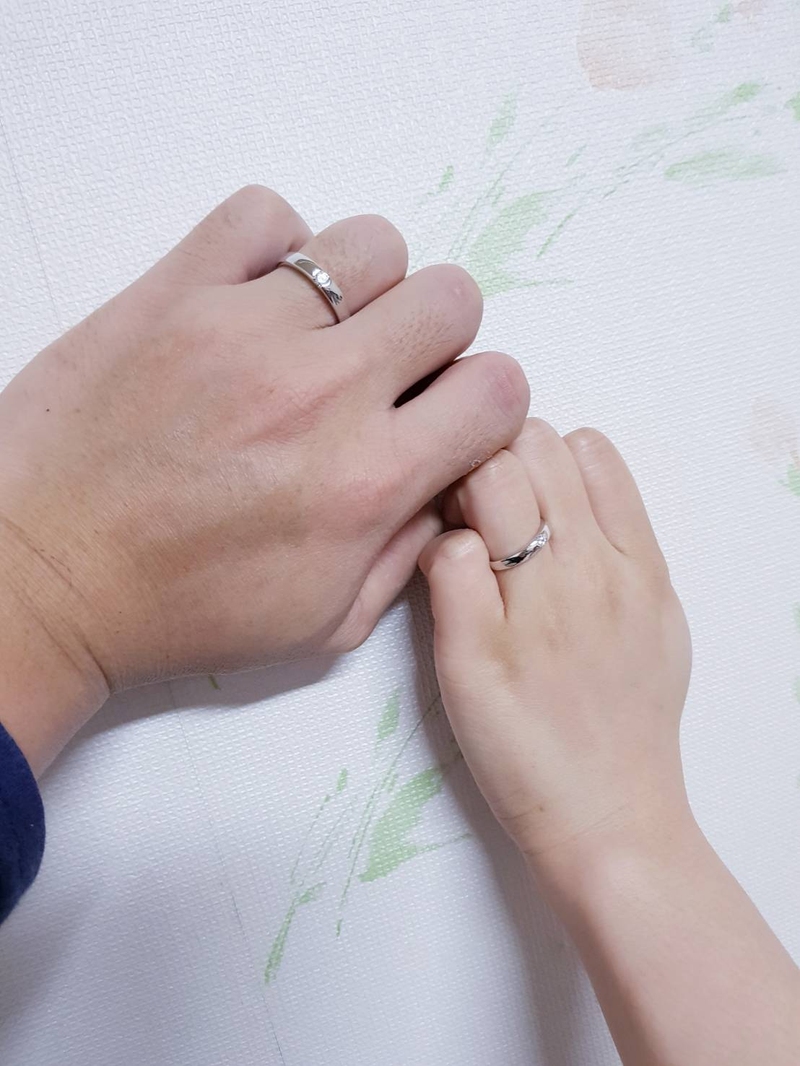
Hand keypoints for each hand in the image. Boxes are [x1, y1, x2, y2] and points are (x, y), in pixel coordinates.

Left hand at [0, 186, 528, 770]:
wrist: (44, 574)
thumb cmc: (177, 610)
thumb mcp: (322, 624)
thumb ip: (409, 552)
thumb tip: (446, 480)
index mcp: (367, 484)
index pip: (498, 389)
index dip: (486, 402)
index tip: (449, 415)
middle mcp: (320, 395)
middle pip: (451, 298)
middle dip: (438, 338)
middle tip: (388, 373)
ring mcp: (244, 331)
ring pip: (372, 244)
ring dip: (367, 289)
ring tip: (322, 335)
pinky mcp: (174, 291)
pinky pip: (266, 214)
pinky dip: (278, 249)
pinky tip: (259, 302)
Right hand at [421, 419, 799, 1065]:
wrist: (610, 819)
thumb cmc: (522, 752)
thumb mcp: (460, 674)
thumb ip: (451, 582)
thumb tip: (450, 522)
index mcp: (538, 580)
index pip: (493, 463)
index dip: (454, 474)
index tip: (445, 515)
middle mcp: (597, 559)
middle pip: (541, 442)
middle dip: (495, 458)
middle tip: (476, 517)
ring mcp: (639, 569)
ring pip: (589, 454)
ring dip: (544, 467)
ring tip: (520, 523)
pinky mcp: (663, 587)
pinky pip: (629, 495)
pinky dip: (590, 489)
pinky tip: (565, 539)